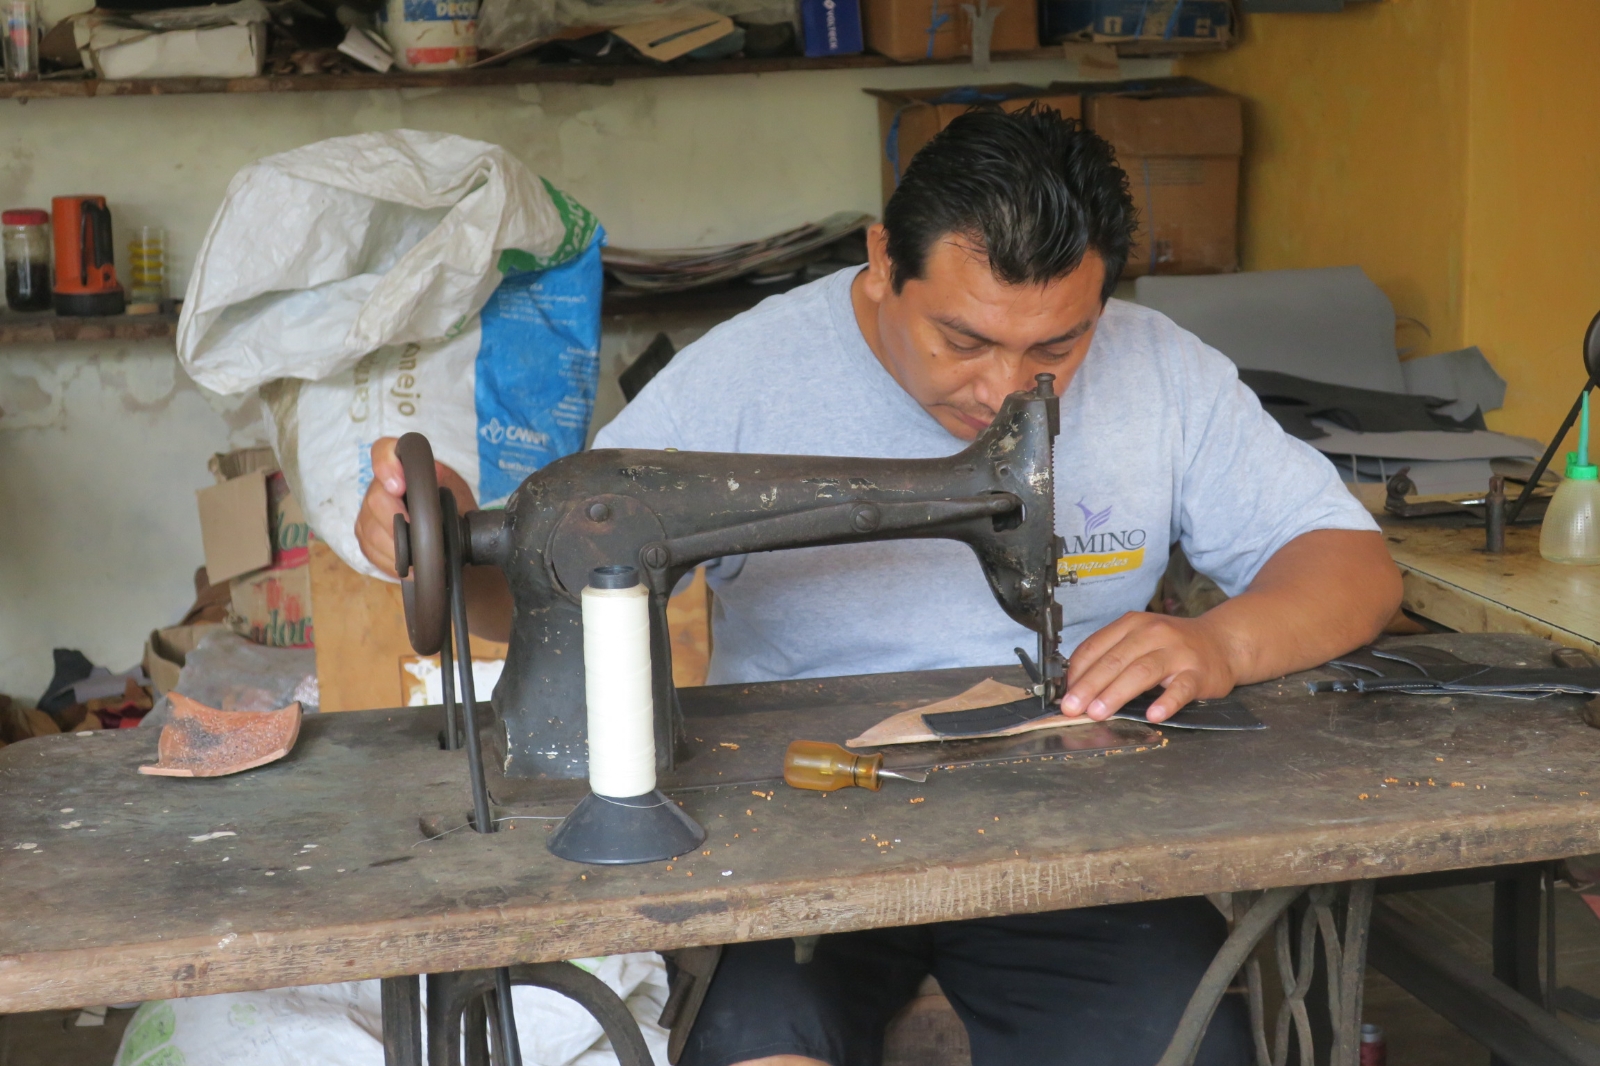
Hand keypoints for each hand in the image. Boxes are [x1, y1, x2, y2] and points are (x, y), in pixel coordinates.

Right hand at [355, 436, 476, 577]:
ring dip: (395, 547)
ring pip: (371, 530)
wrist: (454, 539)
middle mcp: (379, 486)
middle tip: (416, 533)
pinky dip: (390, 563)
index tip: (398, 485)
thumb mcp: (454, 491)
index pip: (382, 450)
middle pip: (375, 499)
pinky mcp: (366, 536)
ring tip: (417, 557)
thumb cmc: (453, 509)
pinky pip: (370, 551)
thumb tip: (434, 472)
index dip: (385, 465)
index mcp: (401, 466)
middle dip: (395, 519)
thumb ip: (442, 479)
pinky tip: (408, 568)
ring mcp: (368, 512)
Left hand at [1059, 612, 1237, 723]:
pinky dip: (1166, 701)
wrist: (1221, 643)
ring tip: (1099, 712)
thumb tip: (1075, 686)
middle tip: (1072, 708)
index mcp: (1132, 624)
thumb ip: (1111, 656)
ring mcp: (1177, 652)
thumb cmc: (1172, 646)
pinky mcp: (1198, 673)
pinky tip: (1152, 714)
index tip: (1062, 693)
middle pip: (1115, 660)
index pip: (1096, 647)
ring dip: (1116, 693)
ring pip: (1142, 672)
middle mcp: (1153, 633)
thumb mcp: (1138, 640)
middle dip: (1089, 686)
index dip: (1076, 672)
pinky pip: (1180, 688)